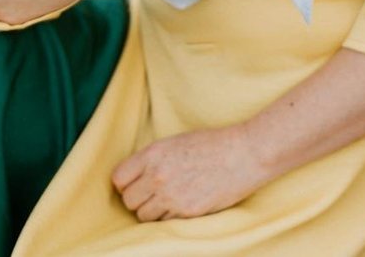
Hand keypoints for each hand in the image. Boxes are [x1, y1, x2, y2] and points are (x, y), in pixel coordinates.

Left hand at [111, 125, 270, 221]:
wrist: (246, 153)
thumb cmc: (214, 144)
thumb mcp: (177, 142)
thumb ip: (153, 159)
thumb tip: (136, 176)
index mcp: (154, 153)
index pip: (118, 178)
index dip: (126, 183)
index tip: (135, 184)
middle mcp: (158, 175)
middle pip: (129, 200)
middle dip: (139, 199)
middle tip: (153, 194)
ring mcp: (172, 196)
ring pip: (144, 216)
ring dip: (153, 211)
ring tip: (170, 200)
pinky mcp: (187, 213)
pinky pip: (164, 223)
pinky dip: (170, 217)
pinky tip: (183, 204)